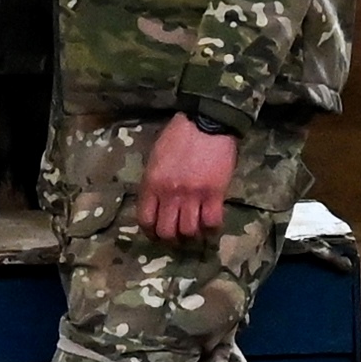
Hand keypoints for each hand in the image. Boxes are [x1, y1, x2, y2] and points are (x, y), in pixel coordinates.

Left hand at [138, 115, 236, 242]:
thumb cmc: (178, 135)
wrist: (206, 122)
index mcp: (151, 183)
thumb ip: (154, 183)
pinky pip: (211, 222)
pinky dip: (211, 228)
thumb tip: (158, 203)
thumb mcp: (156, 158)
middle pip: (166, 231)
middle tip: (177, 236)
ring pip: (188, 231)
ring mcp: (192, 195)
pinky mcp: (214, 194)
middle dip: (170, 239)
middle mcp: (169, 193)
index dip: (151, 232)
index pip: (145, 220)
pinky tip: (211, 225)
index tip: (156, 234)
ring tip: (195, 233)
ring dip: (191, 236)